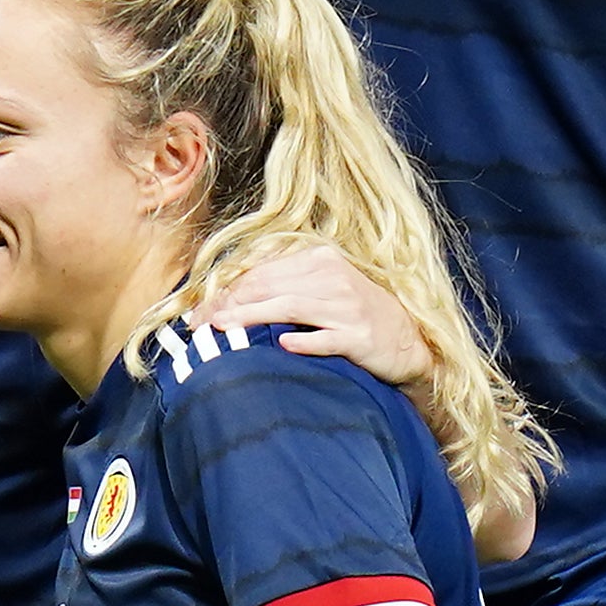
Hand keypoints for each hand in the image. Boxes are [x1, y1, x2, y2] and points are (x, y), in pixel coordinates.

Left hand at [207, 241, 433, 391]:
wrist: (407, 341)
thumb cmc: (353, 314)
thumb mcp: (322, 289)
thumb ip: (284, 286)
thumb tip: (229, 298)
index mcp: (319, 260)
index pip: (261, 272)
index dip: (226, 291)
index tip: (199, 313)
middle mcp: (332, 278)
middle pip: (269, 287)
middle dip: (229, 305)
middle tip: (200, 326)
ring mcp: (348, 307)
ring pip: (290, 307)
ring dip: (253, 317)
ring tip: (223, 329)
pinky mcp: (360, 337)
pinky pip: (326, 338)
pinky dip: (304, 341)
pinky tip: (283, 345)